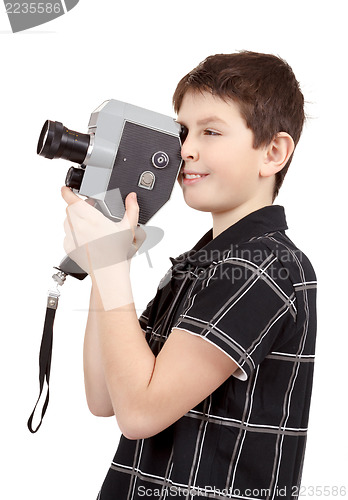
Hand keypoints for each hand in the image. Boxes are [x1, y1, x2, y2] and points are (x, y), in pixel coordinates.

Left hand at [61, 187, 145, 308]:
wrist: (108, 271)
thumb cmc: (117, 252)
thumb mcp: (128, 228)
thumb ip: (132, 209)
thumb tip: (132, 197)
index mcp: (91, 218)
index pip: (71, 200)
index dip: (67, 192)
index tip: (65, 189)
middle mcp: (79, 226)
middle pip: (70, 209)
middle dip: (77, 207)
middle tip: (89, 210)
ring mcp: (72, 237)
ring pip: (67, 222)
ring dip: (75, 219)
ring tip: (88, 225)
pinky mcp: (69, 247)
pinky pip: (67, 235)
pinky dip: (73, 234)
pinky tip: (86, 239)